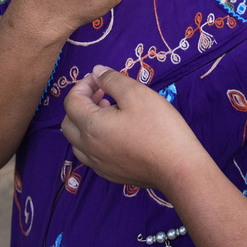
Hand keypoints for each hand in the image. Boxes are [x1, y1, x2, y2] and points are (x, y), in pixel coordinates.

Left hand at [61, 65, 205, 190]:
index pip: (72, 101)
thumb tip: (96, 72)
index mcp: (91, 126)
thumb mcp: (137, 94)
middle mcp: (88, 147)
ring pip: (78, 141)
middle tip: (103, 94)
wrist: (177, 167)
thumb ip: (112, 80)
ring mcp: (98, 164)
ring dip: (86, 123)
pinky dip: (95, 140)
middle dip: (81, 103)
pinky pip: (92, 155)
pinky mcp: (110, 174)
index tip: (102, 79)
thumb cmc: (159, 127)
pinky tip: (117, 135)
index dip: (84, 84)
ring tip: (110, 113)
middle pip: (69, 122)